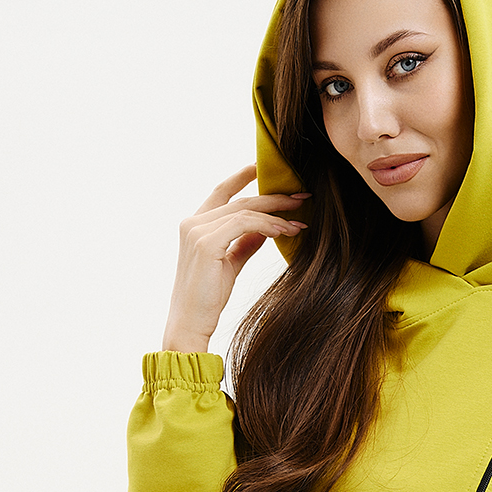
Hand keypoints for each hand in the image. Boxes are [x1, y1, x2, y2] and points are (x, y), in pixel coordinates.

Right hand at [161, 164, 309, 350]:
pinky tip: (284, 232)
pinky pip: (244, 224)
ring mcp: (196, 231)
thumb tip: (266, 230)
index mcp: (194, 225)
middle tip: (301, 197)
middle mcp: (192, 223)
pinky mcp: (205, 243)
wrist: (190, 324)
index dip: (242, 177)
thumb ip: (244, 243)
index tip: (264, 168)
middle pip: (241, 199)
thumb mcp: (230, 264)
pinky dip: (268, 225)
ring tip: (299, 221)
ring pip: (245, 209)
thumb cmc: (207, 298)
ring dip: (277, 214)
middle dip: (274, 197)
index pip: (222, 191)